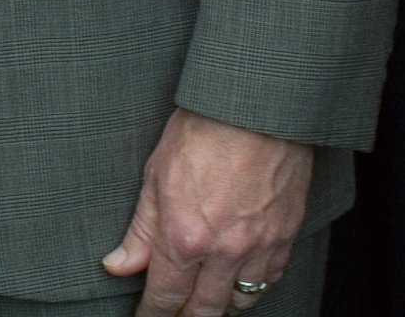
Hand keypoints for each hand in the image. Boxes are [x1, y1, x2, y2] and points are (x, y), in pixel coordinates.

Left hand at [101, 108, 312, 314]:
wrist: (256, 109)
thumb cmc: (202, 132)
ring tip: (204, 302)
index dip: (152, 315)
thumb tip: (118, 267)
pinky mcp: (286, 237)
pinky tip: (239, 281)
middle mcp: (223, 252)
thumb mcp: (155, 177)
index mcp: (184, 237)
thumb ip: (140, 231)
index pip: (165, 297)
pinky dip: (253, 288)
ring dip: (219, 307)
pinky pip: (270, 280)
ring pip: (240, 302)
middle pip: (203, 310)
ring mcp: (259, 248)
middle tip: (173, 316)